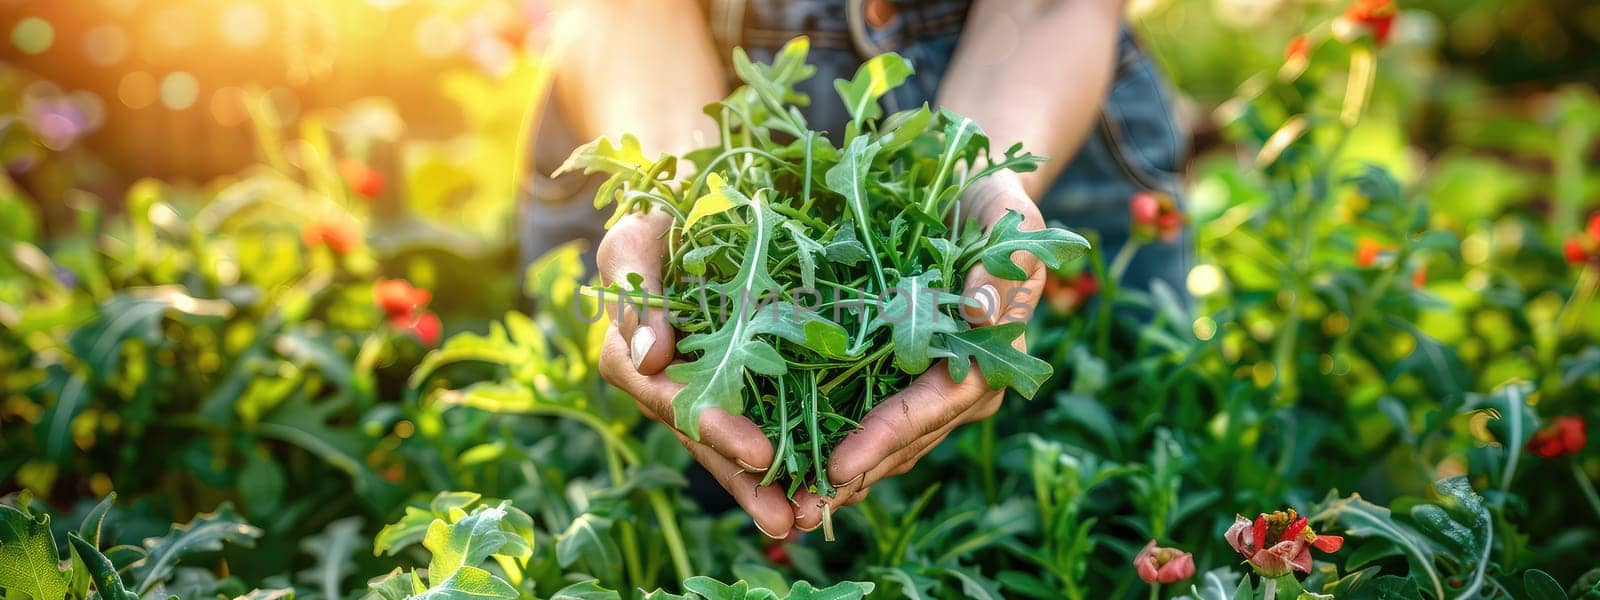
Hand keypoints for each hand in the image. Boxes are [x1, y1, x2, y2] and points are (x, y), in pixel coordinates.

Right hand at [595, 210, 795, 538]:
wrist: (696, 203)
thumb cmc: (657, 219)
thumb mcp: (633, 239)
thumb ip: (634, 290)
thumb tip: (650, 356)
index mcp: (633, 359)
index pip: (670, 403)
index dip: (715, 430)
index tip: (758, 452)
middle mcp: (669, 385)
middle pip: (708, 442)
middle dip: (747, 483)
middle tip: (788, 519)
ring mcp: (709, 388)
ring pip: (739, 444)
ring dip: (773, 484)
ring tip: (812, 516)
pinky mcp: (747, 381)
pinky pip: (770, 418)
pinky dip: (796, 450)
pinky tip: (829, 479)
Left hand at [791, 171, 1046, 531]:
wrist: (971, 196)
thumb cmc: (995, 205)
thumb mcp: (1009, 219)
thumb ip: (1006, 267)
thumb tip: (982, 313)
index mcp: (988, 357)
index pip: (933, 408)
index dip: (886, 437)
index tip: (840, 464)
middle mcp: (956, 385)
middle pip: (901, 443)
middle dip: (852, 477)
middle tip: (798, 511)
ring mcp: (923, 385)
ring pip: (878, 442)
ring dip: (835, 476)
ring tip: (784, 506)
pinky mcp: (892, 373)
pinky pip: (857, 415)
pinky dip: (824, 441)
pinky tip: (786, 468)